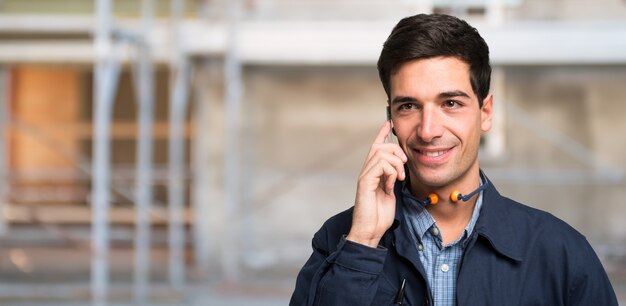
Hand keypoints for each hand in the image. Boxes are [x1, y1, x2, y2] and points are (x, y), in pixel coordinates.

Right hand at [347, 121, 406, 247]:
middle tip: (404, 167)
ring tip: (399, 178)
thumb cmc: (380, 215)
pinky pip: (379, 165)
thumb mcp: (391, 192)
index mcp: (373, 172)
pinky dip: (390, 172)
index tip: (388, 122)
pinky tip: (391, 184)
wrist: (370, 230)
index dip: (382, 133)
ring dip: (396, 163)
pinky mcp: (365, 182)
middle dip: (396, 151)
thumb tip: (400, 168)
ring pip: (381, 153)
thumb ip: (392, 178)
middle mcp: (366, 171)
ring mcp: (364, 176)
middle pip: (380, 146)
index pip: (376, 146)